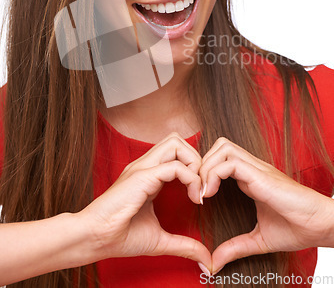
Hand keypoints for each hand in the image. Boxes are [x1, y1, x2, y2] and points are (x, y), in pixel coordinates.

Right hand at [78, 133, 210, 267]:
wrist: (94, 239)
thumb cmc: (120, 237)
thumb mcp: (160, 240)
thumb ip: (184, 244)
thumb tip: (206, 258)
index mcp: (148, 174)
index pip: (176, 152)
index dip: (194, 168)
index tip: (200, 196)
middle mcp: (145, 166)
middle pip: (177, 139)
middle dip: (196, 158)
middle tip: (202, 187)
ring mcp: (142, 168)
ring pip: (176, 143)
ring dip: (194, 163)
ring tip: (198, 189)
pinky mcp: (142, 177)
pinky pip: (175, 166)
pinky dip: (191, 178)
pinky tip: (194, 198)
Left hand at [200, 137, 333, 273]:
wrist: (321, 225)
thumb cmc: (297, 228)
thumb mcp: (258, 239)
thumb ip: (235, 247)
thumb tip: (215, 262)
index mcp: (251, 177)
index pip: (221, 158)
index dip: (205, 172)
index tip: (200, 199)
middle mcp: (252, 168)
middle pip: (218, 145)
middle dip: (202, 163)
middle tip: (197, 191)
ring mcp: (257, 168)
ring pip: (222, 147)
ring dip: (206, 167)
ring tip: (204, 193)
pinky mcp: (261, 175)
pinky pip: (229, 162)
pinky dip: (213, 174)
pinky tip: (211, 195)